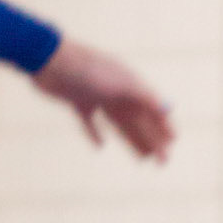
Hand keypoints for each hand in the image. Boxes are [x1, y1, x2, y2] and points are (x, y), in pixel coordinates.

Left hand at [32, 38, 173, 159]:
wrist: (49, 60)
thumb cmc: (88, 68)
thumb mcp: (122, 82)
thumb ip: (144, 96)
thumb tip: (166, 108)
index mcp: (129, 83)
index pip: (151, 107)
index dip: (163, 124)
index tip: (173, 143)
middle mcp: (115, 90)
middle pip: (138, 120)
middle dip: (151, 140)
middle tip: (162, 162)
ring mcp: (97, 96)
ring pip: (119, 124)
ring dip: (132, 140)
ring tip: (143, 159)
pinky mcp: (78, 102)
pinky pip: (90, 122)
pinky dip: (95, 134)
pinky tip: (100, 147)